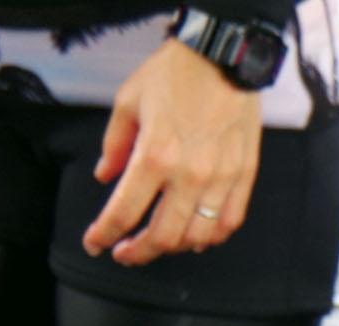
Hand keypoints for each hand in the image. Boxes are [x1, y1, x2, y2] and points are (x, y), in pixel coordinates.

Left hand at [83, 41, 262, 267]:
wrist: (222, 59)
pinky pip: (229, 221)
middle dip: (138, 251)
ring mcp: (220, 179)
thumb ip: (114, 145)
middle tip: (124, 253)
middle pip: (162, 235)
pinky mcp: (243, 176)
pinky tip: (197, 237)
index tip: (95, 244)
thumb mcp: (127, 102)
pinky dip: (211, 236)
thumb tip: (106, 176)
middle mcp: (189, 175)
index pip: (124, 211)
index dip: (104, 234)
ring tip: (159, 244)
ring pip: (197, 236)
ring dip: (174, 247)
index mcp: (154, 155)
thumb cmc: (174, 75)